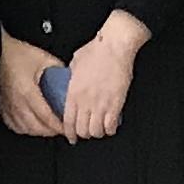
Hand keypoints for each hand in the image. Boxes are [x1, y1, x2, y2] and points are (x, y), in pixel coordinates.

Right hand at [0, 33, 67, 140]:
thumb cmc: (18, 53)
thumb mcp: (44, 58)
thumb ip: (59, 70)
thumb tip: (72, 81)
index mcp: (27, 92)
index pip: (46, 117)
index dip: (59, 126)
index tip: (68, 128)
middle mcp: (16, 102)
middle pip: (36, 127)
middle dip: (51, 131)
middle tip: (62, 129)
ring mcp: (8, 106)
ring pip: (25, 129)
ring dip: (39, 131)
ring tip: (49, 128)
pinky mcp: (2, 105)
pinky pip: (13, 125)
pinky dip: (25, 128)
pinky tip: (32, 126)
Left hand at [63, 16, 147, 142]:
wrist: (114, 46)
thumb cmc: (96, 50)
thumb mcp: (75, 63)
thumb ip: (72, 75)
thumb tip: (73, 78)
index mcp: (73, 92)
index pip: (68, 120)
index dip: (69, 132)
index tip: (71, 137)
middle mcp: (86, 101)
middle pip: (82, 130)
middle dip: (84, 134)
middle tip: (87, 133)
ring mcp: (101, 103)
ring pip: (96, 131)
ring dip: (98, 133)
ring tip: (99, 129)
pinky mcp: (116, 103)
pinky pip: (111, 125)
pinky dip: (111, 129)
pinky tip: (111, 126)